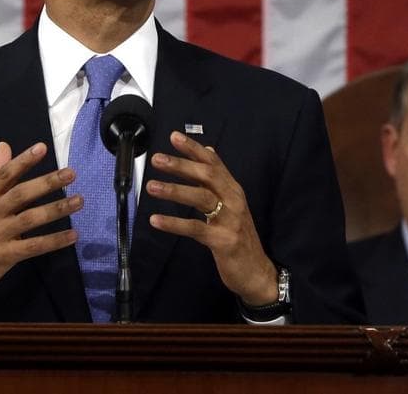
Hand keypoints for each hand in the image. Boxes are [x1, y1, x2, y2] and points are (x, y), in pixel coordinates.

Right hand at [0, 141, 79, 307]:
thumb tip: (4, 145)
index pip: (4, 174)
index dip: (23, 161)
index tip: (42, 148)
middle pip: (20, 194)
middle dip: (46, 182)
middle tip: (71, 173)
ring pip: (30, 219)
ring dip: (56, 209)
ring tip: (79, 201)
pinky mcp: (6, 256)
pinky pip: (34, 246)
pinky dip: (55, 240)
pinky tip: (73, 235)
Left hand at [146, 131, 277, 305]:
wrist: (256, 270)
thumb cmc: (238, 234)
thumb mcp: (231, 203)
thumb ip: (218, 178)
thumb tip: (208, 149)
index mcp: (233, 189)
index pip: (213, 162)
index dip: (194, 149)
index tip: (174, 136)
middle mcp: (234, 199)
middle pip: (207, 176)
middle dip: (181, 165)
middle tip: (157, 159)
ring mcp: (230, 220)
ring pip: (201, 198)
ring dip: (175, 190)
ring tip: (151, 187)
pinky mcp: (223, 240)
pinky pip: (196, 229)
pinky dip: (174, 223)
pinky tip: (156, 220)